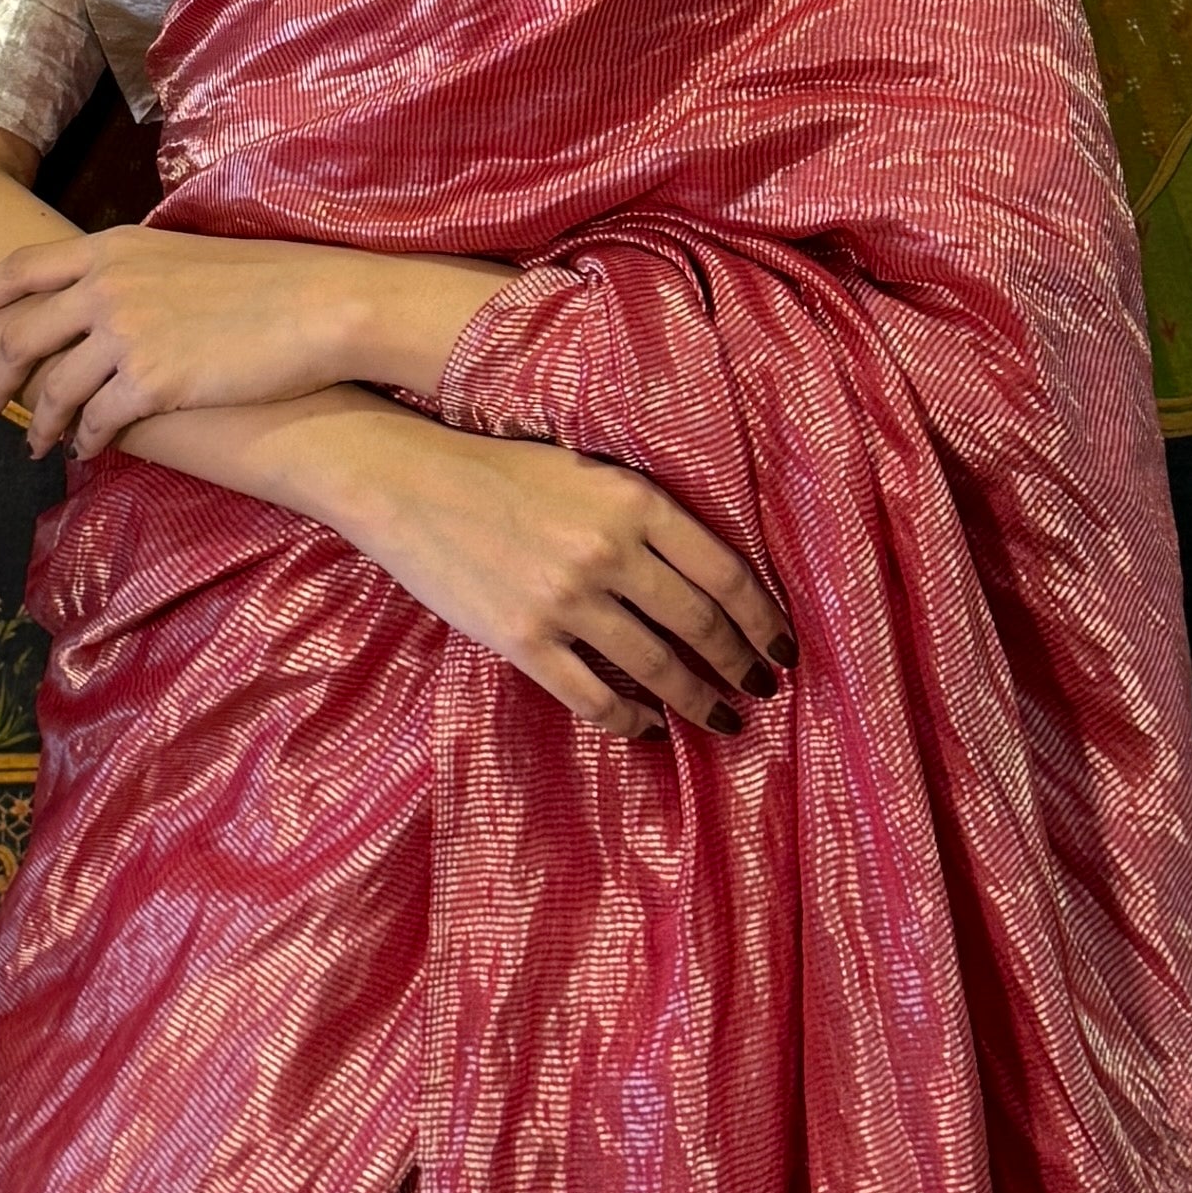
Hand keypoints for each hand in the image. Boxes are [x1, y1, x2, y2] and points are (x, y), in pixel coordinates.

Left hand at [0, 226, 488, 462]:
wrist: (317, 304)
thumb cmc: (266, 279)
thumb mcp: (182, 255)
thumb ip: (132, 274)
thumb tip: (105, 304)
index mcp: (111, 248)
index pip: (20, 269)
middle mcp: (105, 287)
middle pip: (21, 336)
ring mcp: (125, 334)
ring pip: (53, 388)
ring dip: (38, 422)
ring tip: (35, 444)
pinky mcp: (151, 382)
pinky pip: (95, 421)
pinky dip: (85, 440)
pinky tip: (88, 450)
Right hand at [326, 418, 794, 740]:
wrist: (407, 478)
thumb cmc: (503, 466)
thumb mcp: (590, 467)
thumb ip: (647, 512)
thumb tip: (713, 570)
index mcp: (636, 501)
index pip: (726, 573)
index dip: (764, 619)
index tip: (784, 646)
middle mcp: (609, 552)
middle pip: (700, 625)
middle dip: (740, 665)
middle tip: (762, 688)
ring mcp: (565, 600)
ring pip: (656, 668)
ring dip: (698, 702)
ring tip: (722, 719)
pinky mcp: (524, 640)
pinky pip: (593, 696)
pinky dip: (630, 720)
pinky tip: (649, 726)